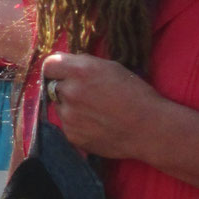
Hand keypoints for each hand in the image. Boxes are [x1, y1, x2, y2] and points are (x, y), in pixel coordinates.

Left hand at [41, 52, 163, 159]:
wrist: (149, 128)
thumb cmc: (134, 94)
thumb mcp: (110, 68)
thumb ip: (82, 64)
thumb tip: (61, 64)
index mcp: (80, 71)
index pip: (49, 65)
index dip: (57, 69)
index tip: (64, 73)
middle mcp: (70, 92)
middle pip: (52, 86)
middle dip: (65, 87)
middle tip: (87, 95)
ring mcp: (69, 116)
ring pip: (59, 106)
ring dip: (70, 106)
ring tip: (95, 112)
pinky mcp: (72, 135)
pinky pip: (67, 125)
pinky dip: (77, 124)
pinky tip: (96, 124)